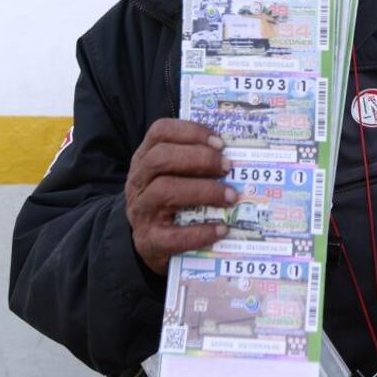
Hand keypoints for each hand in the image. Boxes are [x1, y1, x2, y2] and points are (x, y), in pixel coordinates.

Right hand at [125, 118, 235, 274]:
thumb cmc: (171, 202)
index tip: (220, 143)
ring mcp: (141, 211)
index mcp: (145, 159)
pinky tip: (222, 229)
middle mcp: (138, 182)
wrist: (150, 243)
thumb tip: (238, 152)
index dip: (191, 132)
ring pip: (163, 191)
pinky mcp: (149, 242)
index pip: (160, 132)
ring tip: (230, 196)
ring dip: (202, 191)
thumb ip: (196, 162)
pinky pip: (172, 236)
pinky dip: (200, 232)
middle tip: (227, 166)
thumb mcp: (175, 175)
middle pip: (160, 159)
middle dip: (198, 158)